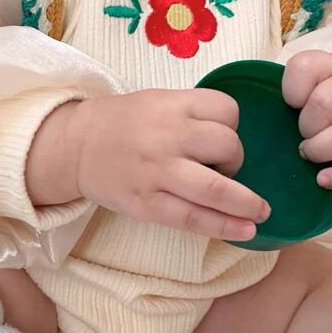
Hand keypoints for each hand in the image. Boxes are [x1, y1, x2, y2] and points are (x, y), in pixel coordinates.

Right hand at [48, 89, 269, 240]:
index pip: (227, 110)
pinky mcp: (146, 203)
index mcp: (169, 106)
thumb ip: (190, 115)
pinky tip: (244, 230)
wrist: (73, 146)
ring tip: (257, 212)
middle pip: (228, 146)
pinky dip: (224, 226)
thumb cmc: (119, 125)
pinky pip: (193, 217)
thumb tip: (231, 144)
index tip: (223, 137)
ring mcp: (155, 173)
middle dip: (236, 160)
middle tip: (224, 168)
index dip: (233, 125)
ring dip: (245, 202)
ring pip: (216, 188)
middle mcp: (165, 137)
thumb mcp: (155, 102)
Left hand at [283, 50, 331, 189]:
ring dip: (322, 149)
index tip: (293, 106)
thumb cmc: (330, 111)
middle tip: (304, 140)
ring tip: (314, 155)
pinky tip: (323, 179)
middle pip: (322, 103)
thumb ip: (299, 95)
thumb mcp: (318, 90)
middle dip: (307, 127)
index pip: (304, 66)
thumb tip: (255, 116)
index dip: (292, 93)